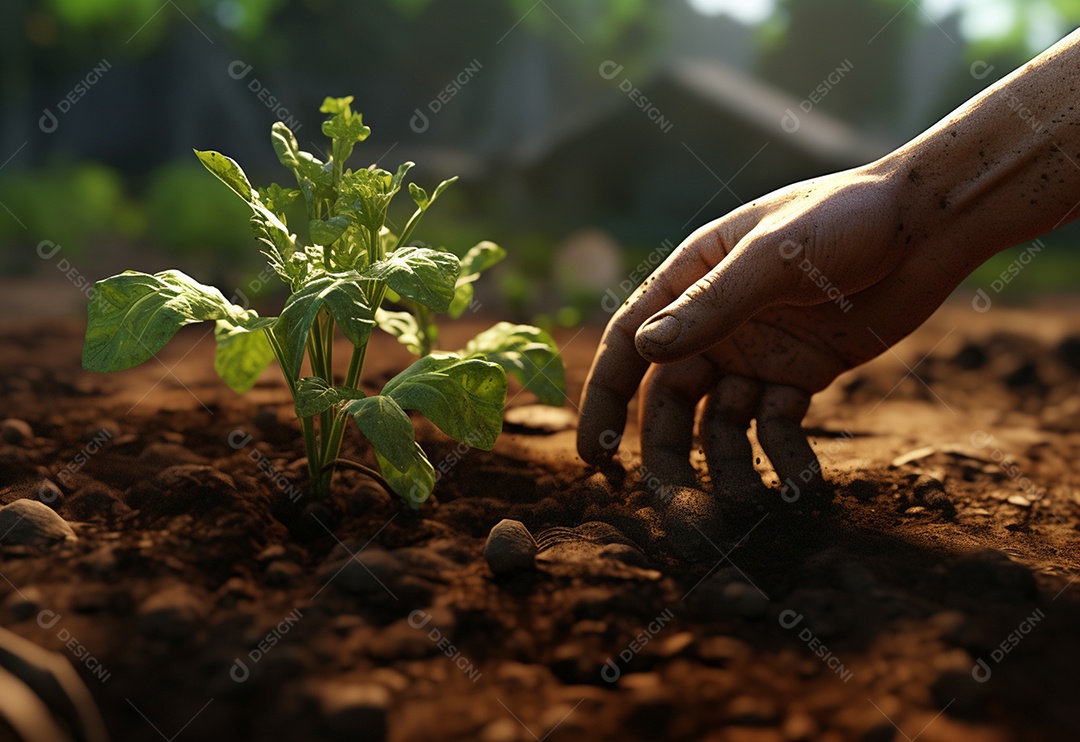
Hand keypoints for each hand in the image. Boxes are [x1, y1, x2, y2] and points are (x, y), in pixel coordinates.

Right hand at [577, 164, 968, 494]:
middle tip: (673, 507)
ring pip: (722, 422)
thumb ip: (713, 303)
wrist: (929, 226)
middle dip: (669, 453)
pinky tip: (804, 480)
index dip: (606, 399)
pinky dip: (784, 455)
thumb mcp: (776, 256)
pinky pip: (778, 426)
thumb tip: (645, 349)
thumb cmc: (847, 218)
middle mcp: (715, 320)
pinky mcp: (800, 374)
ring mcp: (757, 350)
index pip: (631, 343)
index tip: (594, 456)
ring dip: (728, 465)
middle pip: (672, 398)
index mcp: (691, 279)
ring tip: (744, 505)